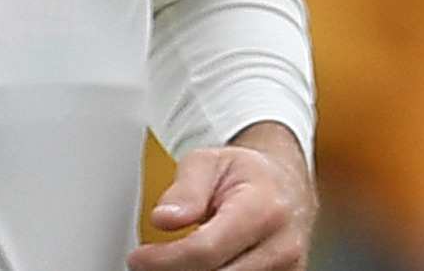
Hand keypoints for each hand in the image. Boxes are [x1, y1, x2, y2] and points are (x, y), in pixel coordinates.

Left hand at [129, 131, 312, 270]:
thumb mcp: (209, 162)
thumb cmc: (246, 176)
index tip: (139, 256)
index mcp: (265, 208)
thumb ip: (185, 189)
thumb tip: (164, 218)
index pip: (205, 251)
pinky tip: (199, 267)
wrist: (285, 190)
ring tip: (176, 261)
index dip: (162, 260)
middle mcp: (282, 246)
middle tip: (152, 260)